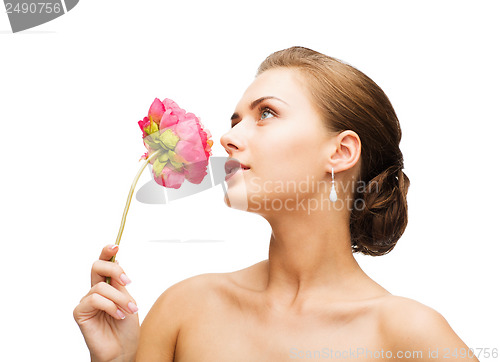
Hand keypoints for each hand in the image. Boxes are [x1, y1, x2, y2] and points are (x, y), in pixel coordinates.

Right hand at [73, 245, 139, 361]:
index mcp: (107, 286)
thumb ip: (120, 284)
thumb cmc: (126, 329)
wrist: (122, 351)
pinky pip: (95, 299)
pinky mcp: (80, 312)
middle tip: (127, 281)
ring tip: (129, 310)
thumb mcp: (128, 300)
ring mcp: (86, 301)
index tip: (115, 245)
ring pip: (101, 286)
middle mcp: (95, 291)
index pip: (104, 265)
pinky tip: (118, 316)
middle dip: (114, 269)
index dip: (107, 253)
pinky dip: (110, 306)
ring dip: (119, 298)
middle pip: (97, 267)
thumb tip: (117, 262)